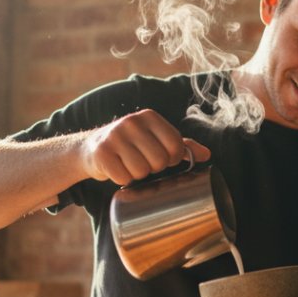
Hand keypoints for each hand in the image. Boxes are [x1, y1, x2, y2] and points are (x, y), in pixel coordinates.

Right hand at [80, 109, 210, 184]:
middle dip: (154, 168)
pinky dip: (122, 179)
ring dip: (137, 175)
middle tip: (143, 163)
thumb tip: (206, 154)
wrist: (91, 148)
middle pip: (160, 160)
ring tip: (129, 165)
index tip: (163, 158)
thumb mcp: (155, 140)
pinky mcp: (101, 153)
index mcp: (149, 117)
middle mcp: (132, 122)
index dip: (172, 159)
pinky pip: (123, 177)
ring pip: (141, 171)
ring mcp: (115, 136)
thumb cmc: (130, 145)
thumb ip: (181, 146)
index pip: (176, 145)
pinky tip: (117, 169)